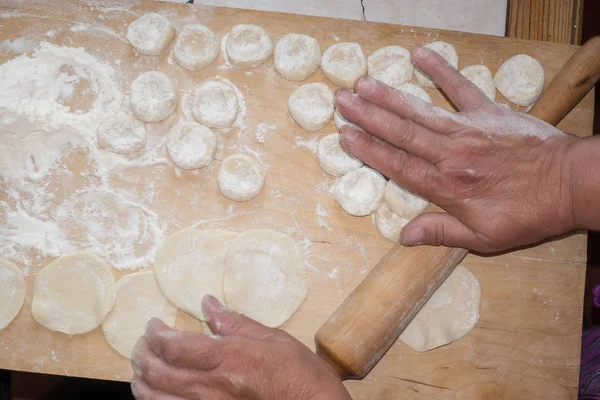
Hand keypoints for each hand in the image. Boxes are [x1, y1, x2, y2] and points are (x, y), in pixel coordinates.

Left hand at [130, 295, 350, 399]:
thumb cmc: (300, 376)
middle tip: (143, 343)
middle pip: (157, 373)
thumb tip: (209, 304)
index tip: (153, 325)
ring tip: (142, 367)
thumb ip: (237, 322)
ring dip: (141, 381)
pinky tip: (155, 394)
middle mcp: (213, 388)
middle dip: (142, 354)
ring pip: (156, 399)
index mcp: (229, 360)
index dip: (155, 334)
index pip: (174, 347)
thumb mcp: (273, 339)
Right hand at [335, 46, 579, 252]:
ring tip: (363, 84)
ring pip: (421, 111)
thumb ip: (441, 232)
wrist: (568, 184)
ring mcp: (469, 129)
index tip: (345, 135)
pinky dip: (440, 70)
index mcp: (447, 186)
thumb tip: (404, 237)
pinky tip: (419, 54)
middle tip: (342, 100)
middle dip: (368, 116)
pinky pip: (460, 87)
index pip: (398, 165)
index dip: (368, 150)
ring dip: (390, 96)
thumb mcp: (483, 238)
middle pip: (401, 133)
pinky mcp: (488, 111)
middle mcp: (451, 154)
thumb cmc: (527, 214)